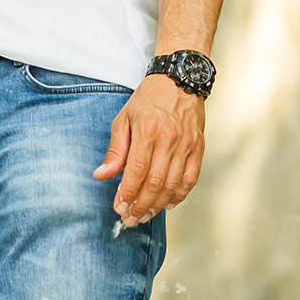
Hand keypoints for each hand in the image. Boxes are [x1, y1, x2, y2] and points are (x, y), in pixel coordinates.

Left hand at [93, 73, 204, 225]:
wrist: (179, 80)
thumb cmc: (148, 100)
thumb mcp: (123, 119)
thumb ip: (114, 150)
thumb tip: (101, 175)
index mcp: (147, 131)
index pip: (136, 171)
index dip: (127, 193)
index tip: (119, 208)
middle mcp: (169, 139)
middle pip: (155, 183)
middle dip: (140, 206)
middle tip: (130, 219)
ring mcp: (186, 145)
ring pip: (172, 185)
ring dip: (157, 205)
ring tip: (145, 216)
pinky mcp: (198, 147)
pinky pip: (190, 178)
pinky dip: (179, 195)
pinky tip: (167, 204)